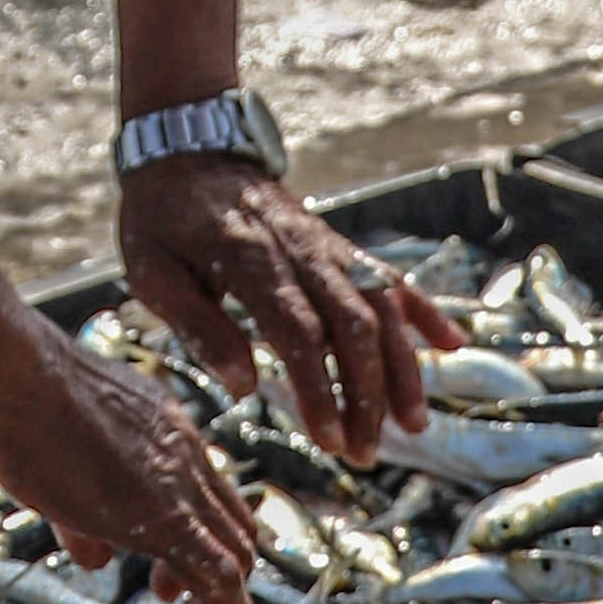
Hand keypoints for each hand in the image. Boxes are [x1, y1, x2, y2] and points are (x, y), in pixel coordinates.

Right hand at [0, 321, 270, 603]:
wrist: (13, 373)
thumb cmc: (14, 403)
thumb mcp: (54, 464)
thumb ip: (80, 515)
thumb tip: (95, 558)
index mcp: (161, 432)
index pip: (206, 497)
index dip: (205, 543)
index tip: (184, 583)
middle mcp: (184, 451)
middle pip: (232, 526)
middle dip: (224, 579)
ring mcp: (179, 480)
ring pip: (234, 552)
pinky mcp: (163, 513)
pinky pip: (218, 575)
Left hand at [119, 156, 457, 467]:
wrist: (189, 148)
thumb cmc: (162, 220)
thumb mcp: (151, 270)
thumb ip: (196, 326)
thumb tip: (241, 385)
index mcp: (251, 259)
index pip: (299, 331)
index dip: (319, 388)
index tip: (328, 439)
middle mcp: (302, 251)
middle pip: (354, 325)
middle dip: (367, 395)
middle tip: (363, 454)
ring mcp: (327, 246)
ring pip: (384, 306)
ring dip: (404, 367)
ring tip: (414, 425)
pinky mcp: (339, 244)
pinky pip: (391, 277)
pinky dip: (424, 311)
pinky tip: (451, 346)